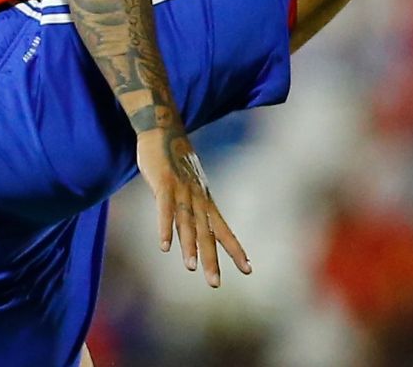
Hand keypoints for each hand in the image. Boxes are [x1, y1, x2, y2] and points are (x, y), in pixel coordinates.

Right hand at [137, 126, 249, 286]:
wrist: (164, 128)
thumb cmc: (175, 160)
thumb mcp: (188, 185)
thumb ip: (189, 206)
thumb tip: (189, 226)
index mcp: (206, 200)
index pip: (224, 230)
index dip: (235, 249)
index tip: (248, 269)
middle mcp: (198, 198)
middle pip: (207, 233)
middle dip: (212, 259)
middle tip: (215, 284)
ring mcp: (182, 190)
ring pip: (187, 223)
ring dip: (189, 246)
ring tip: (191, 267)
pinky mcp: (164, 183)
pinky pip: (165, 208)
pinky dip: (165, 227)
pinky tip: (164, 246)